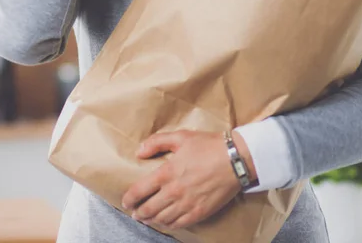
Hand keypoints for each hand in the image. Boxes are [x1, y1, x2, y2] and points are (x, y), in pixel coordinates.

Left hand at [121, 130, 255, 230]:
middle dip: (139, 213)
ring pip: (162, 219)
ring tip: (148, 219)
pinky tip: (167, 222)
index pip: (140, 191)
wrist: (235, 159)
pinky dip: (169, 225)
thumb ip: (157, 142)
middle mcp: (174, 192)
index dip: (129, 199)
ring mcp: (187, 204)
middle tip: (135, 213)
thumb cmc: (208, 145)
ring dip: (152, 220)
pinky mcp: (199, 212)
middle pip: (149, 209)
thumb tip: (139, 151)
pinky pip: (179, 224)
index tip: (126, 201)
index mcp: (167, 172)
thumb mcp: (181, 136)